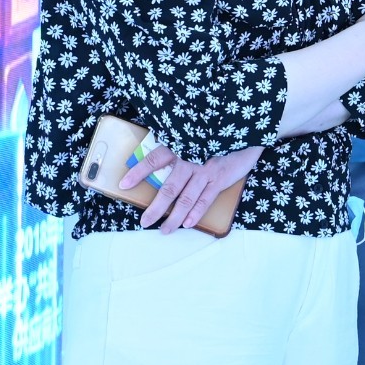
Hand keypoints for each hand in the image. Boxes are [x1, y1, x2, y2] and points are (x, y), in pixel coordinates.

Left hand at [136, 140, 260, 232]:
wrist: (240, 133)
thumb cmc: (210, 134)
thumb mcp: (189, 135)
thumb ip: (174, 144)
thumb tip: (156, 155)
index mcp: (177, 146)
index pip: (153, 161)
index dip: (138, 172)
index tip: (124, 184)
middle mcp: (188, 160)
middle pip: (168, 188)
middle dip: (155, 208)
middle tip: (145, 222)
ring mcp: (204, 171)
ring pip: (186, 199)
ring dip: (174, 217)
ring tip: (164, 230)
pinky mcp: (218, 179)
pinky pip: (205, 199)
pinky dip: (196, 213)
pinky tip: (187, 224)